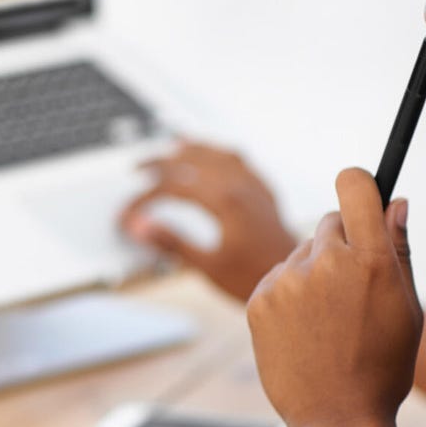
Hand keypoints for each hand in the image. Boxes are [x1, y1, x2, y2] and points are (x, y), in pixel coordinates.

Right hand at [118, 140, 297, 301]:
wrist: (298, 281)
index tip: (128, 213)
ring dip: (192, 149)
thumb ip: (172, 243)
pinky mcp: (265, 192)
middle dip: (162, 162)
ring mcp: (255, 186)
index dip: (146, 198)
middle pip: (193, 161)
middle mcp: (241, 186)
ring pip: (218, 154)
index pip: (174, 187)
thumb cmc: (254, 278)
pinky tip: (214, 155)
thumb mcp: (207, 266)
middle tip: (138, 166)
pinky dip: (220, 154)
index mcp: (225, 201)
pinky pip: (240, 160)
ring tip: (173, 145)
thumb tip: (139, 227)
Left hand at [246, 168, 420, 426]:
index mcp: (370, 261)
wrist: (336, 420)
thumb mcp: (406, 308)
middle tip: (351, 287)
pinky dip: (289, 294)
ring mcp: (287, 280)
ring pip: (301, 252)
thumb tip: (396, 201)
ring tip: (327, 321)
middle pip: (329, 221)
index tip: (360, 195)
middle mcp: (325, 263)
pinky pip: (277, 277)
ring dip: (313, 272)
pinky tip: (304, 330)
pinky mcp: (258, 298)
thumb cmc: (382, 366)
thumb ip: (398, 248)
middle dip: (341, 243)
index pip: (354, 185)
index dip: (358, 185)